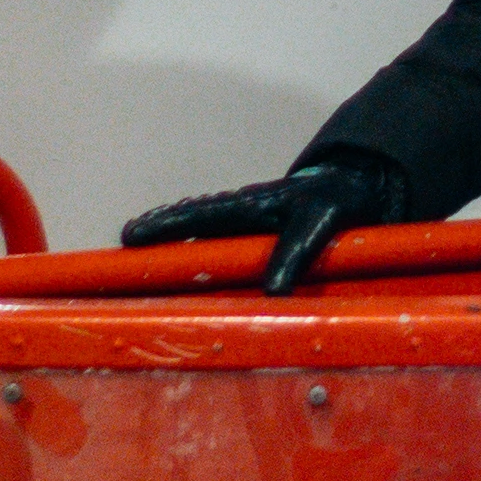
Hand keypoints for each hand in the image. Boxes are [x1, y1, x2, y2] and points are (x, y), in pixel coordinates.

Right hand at [119, 150, 402, 293]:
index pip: (199, 214)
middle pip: (190, 221)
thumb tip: (272, 292)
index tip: (132, 234)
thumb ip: (295, 252)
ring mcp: (247, 224)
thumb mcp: (320, 222)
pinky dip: (201, 253)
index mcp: (251, 204)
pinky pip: (222, 245)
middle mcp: (241, 212)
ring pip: (202, 231)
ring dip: (174, 241)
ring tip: (139, 255)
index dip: (167, 224)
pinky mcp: (258, 239)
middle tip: (122, 241)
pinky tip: (188, 273)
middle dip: (157, 229)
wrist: (358, 189)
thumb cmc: (335, 199)